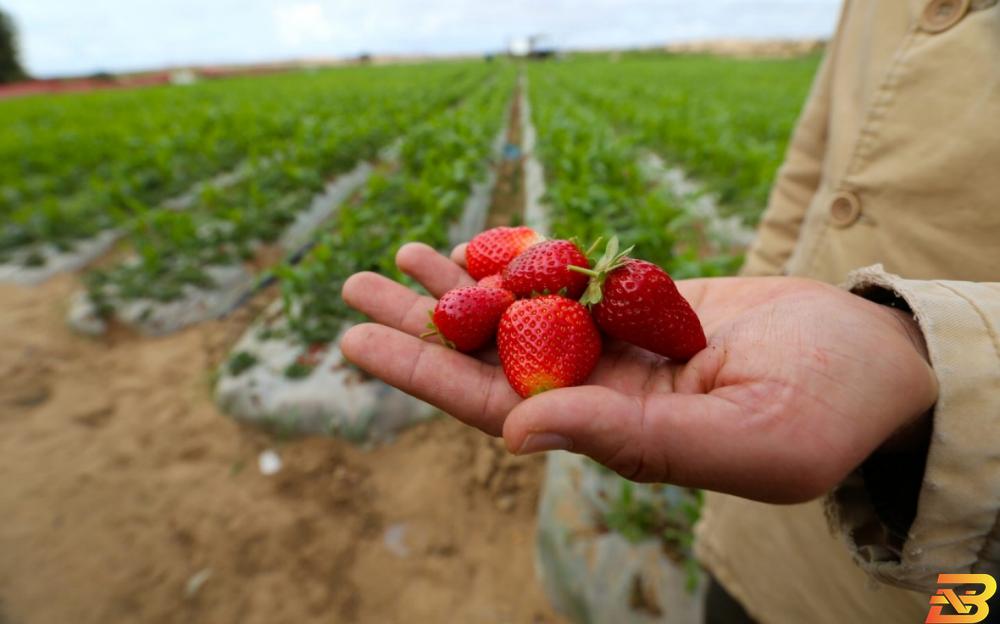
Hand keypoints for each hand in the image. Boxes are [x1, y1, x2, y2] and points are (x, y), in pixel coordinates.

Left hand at [340, 243, 936, 503]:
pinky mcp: (644, 306)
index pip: (498, 408)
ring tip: (401, 256)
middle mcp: (604, 395)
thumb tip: (519, 434)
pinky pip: (569, 281)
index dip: (425, 374)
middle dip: (423, 322)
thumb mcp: (740, 440)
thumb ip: (632, 441)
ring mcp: (622, 348)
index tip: (359, 342)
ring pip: (522, 314)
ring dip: (461, 286)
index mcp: (615, 437)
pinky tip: (480, 245)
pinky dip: (523, 261)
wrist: (876, 361)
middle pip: (492, 356)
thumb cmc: (827, 412)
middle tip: (354, 286)